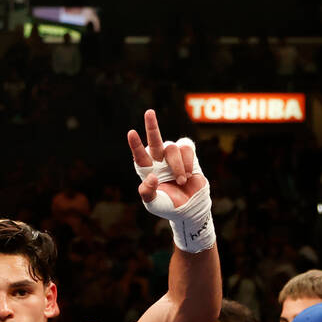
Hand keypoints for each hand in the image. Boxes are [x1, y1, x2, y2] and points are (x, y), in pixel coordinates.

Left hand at [127, 110, 213, 252]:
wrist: (190, 208)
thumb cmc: (168, 206)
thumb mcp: (154, 203)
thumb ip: (148, 192)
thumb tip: (151, 177)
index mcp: (147, 170)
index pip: (139, 155)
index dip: (136, 145)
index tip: (131, 133)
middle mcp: (159, 160)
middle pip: (154, 140)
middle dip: (152, 126)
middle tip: (149, 112)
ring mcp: (173, 157)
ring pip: (173, 148)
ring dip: (177, 165)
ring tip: (181, 180)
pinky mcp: (188, 155)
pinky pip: (186, 148)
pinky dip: (188, 163)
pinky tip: (189, 175)